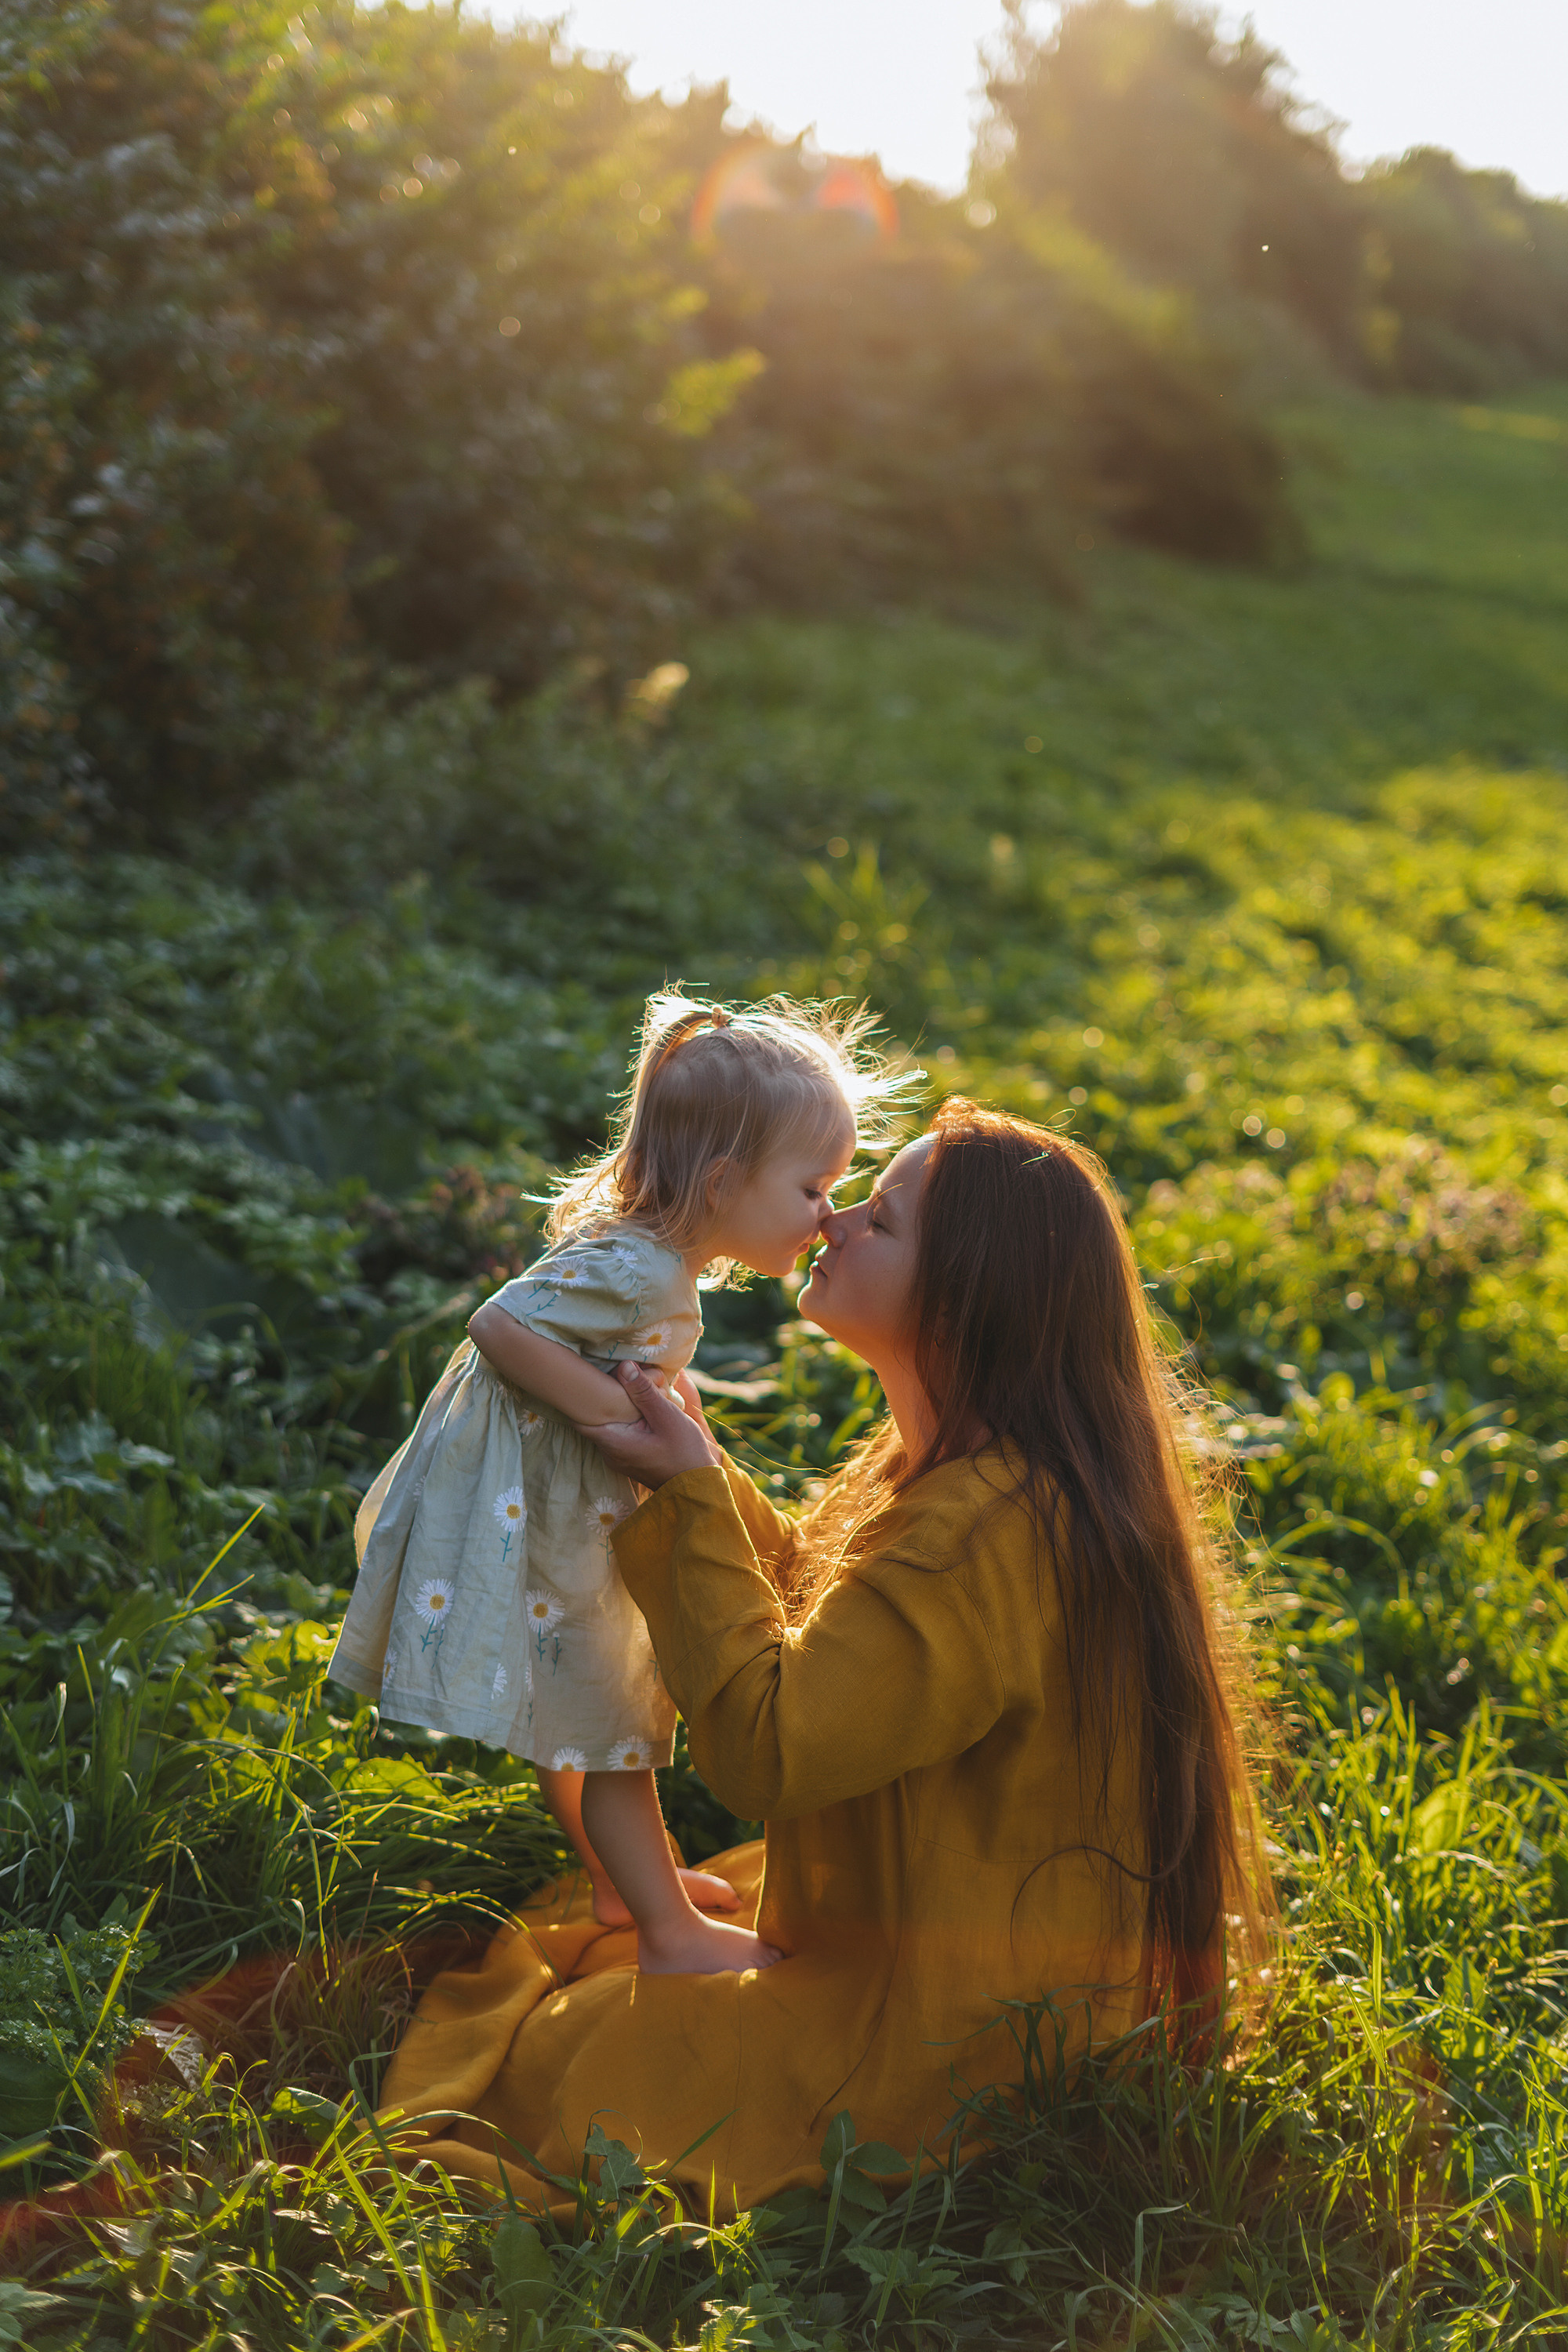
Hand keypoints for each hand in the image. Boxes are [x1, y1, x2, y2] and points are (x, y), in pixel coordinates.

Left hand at [576, 1362, 723, 1488]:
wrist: (698, 1485)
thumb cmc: (684, 1452)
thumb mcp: (666, 1416)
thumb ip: (643, 1391)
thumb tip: (623, 1366)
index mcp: (613, 1442)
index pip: (579, 1417)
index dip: (581, 1395)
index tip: (588, 1377)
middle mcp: (610, 1452)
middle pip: (593, 1419)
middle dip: (601, 1397)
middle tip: (613, 1375)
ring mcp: (618, 1457)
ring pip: (608, 1425)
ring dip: (615, 1408)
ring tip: (628, 1387)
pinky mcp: (629, 1457)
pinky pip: (619, 1433)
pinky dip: (624, 1418)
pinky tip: (638, 1406)